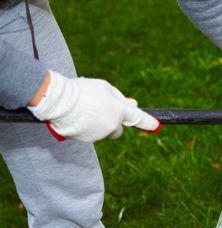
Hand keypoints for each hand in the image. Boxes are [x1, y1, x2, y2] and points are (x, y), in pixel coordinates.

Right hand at [28, 70, 159, 142]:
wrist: (58, 101)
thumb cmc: (82, 90)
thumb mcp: (104, 87)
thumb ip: (120, 98)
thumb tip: (133, 104)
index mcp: (119, 111)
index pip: (138, 118)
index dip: (149, 123)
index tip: (156, 126)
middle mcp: (112, 126)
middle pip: (119, 129)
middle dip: (114, 122)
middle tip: (102, 110)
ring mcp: (100, 135)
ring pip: (105, 132)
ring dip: (100, 124)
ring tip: (85, 110)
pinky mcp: (87, 140)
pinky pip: (92, 135)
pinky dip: (88, 128)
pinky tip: (78, 117)